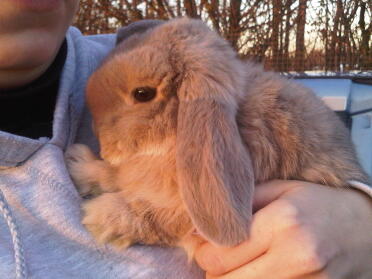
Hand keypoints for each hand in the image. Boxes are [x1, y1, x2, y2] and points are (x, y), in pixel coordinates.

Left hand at [195, 180, 371, 278]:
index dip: (202, 251)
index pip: (219, 254)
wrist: (363, 228)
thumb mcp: (279, 190)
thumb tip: (200, 228)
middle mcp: (294, 256)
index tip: (202, 244)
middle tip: (214, 256)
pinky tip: (253, 272)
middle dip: (212, 271)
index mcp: (281, 222)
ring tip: (234, 265)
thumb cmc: (315, 204)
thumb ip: (241, 204)